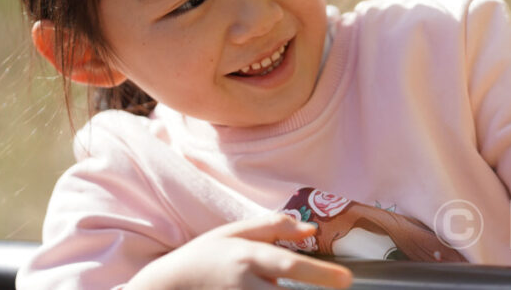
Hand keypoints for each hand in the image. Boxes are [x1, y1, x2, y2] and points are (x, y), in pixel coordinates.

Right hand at [125, 213, 353, 289]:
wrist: (163, 287)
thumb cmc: (203, 256)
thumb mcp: (234, 233)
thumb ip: (274, 227)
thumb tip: (312, 229)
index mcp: (247, 257)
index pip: (289, 266)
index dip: (320, 274)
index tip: (347, 281)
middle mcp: (244, 284)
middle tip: (341, 289)